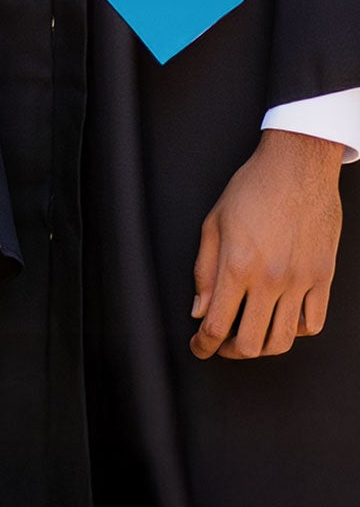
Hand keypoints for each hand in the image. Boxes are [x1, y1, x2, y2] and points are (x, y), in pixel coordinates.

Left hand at [190, 127, 342, 359]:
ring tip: (247, 338)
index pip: (217, 324)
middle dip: (229, 352)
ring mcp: (301, 282)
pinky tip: (280, 321)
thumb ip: (204, 271)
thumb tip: (199, 310)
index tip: (198, 348)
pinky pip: (312, 323)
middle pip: (250, 343)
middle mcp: (270, 280)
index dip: (203, 345)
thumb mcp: (213, 223)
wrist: (297, 168)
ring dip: (261, 347)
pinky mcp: (323, 279)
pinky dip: (295, 331)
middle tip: (219, 345)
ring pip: (284, 340)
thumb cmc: (251, 189)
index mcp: (237, 265)